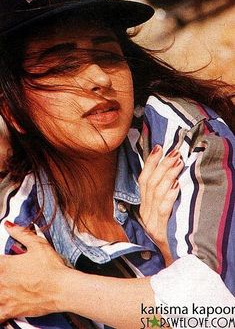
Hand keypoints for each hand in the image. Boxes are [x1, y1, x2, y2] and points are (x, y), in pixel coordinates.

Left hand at [0, 222, 68, 321]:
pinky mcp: (10, 311)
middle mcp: (1, 282)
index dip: (0, 260)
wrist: (62, 289)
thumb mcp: (38, 244)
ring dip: (0, 288)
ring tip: (6, 286)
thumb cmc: (52, 268)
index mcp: (5, 265)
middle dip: (1, 274)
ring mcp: (4, 298)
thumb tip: (9, 225)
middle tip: (12, 273)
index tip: (5, 261)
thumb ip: (21, 233)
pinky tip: (4, 303)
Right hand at [138, 145, 182, 264]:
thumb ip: (163, 196)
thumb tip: (172, 173)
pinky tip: (178, 184)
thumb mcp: (163, 215)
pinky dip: (170, 195)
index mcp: (144, 207)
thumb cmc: (171, 236)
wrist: (173, 262)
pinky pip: (163, 209)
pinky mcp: (159, 232)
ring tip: (178, 162)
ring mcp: (150, 223)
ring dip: (167, 175)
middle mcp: (144, 213)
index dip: (150, 163)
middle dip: (161, 165)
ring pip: (155, 193)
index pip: (143, 180)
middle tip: (174, 152)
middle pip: (149, 184)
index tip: (158, 148)